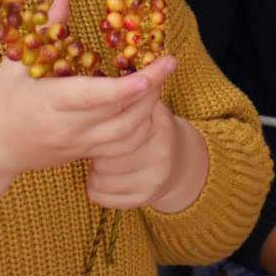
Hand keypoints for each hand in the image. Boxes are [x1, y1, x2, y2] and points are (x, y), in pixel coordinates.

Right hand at [0, 0, 177, 214]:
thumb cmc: (0, 101)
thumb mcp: (15, 64)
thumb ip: (44, 31)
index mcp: (49, 102)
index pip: (94, 97)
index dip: (125, 88)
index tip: (150, 72)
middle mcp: (68, 127)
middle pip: (120, 115)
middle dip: (150, 90)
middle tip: (166, 63)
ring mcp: (79, 144)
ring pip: (126, 134)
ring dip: (149, 109)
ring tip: (158, 81)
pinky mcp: (85, 155)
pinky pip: (122, 147)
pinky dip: (141, 128)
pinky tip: (146, 107)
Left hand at [87, 101, 206, 214]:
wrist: (181, 162)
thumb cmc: (152, 129)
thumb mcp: (148, 106)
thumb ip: (130, 93)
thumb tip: (115, 76)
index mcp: (157, 124)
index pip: (114, 128)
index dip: (99, 127)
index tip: (98, 125)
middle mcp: (159, 152)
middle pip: (104, 155)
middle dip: (96, 152)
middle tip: (101, 147)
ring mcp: (154, 178)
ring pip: (98, 178)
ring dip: (95, 171)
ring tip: (104, 162)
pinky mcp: (145, 198)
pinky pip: (101, 197)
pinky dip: (97, 189)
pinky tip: (106, 178)